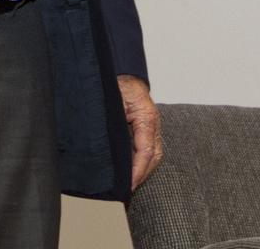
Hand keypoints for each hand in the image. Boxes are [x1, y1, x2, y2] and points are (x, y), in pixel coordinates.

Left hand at [118, 74, 162, 189]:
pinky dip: (143, 159)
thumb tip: (106, 145)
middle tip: (129, 188)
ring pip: (153, 153)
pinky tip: (133, 168)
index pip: (146, 151)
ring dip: (144, 168)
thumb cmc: (116, 82)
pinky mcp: (146, 125)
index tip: (130, 183)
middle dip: (143, 174)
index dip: (138, 170)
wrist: (122, 70)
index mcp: (146, 117)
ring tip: (131, 183)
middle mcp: (152, 122)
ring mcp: (152, 124)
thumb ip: (113, 123)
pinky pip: (148, 146)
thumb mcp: (112, 102)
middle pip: (153, 156)